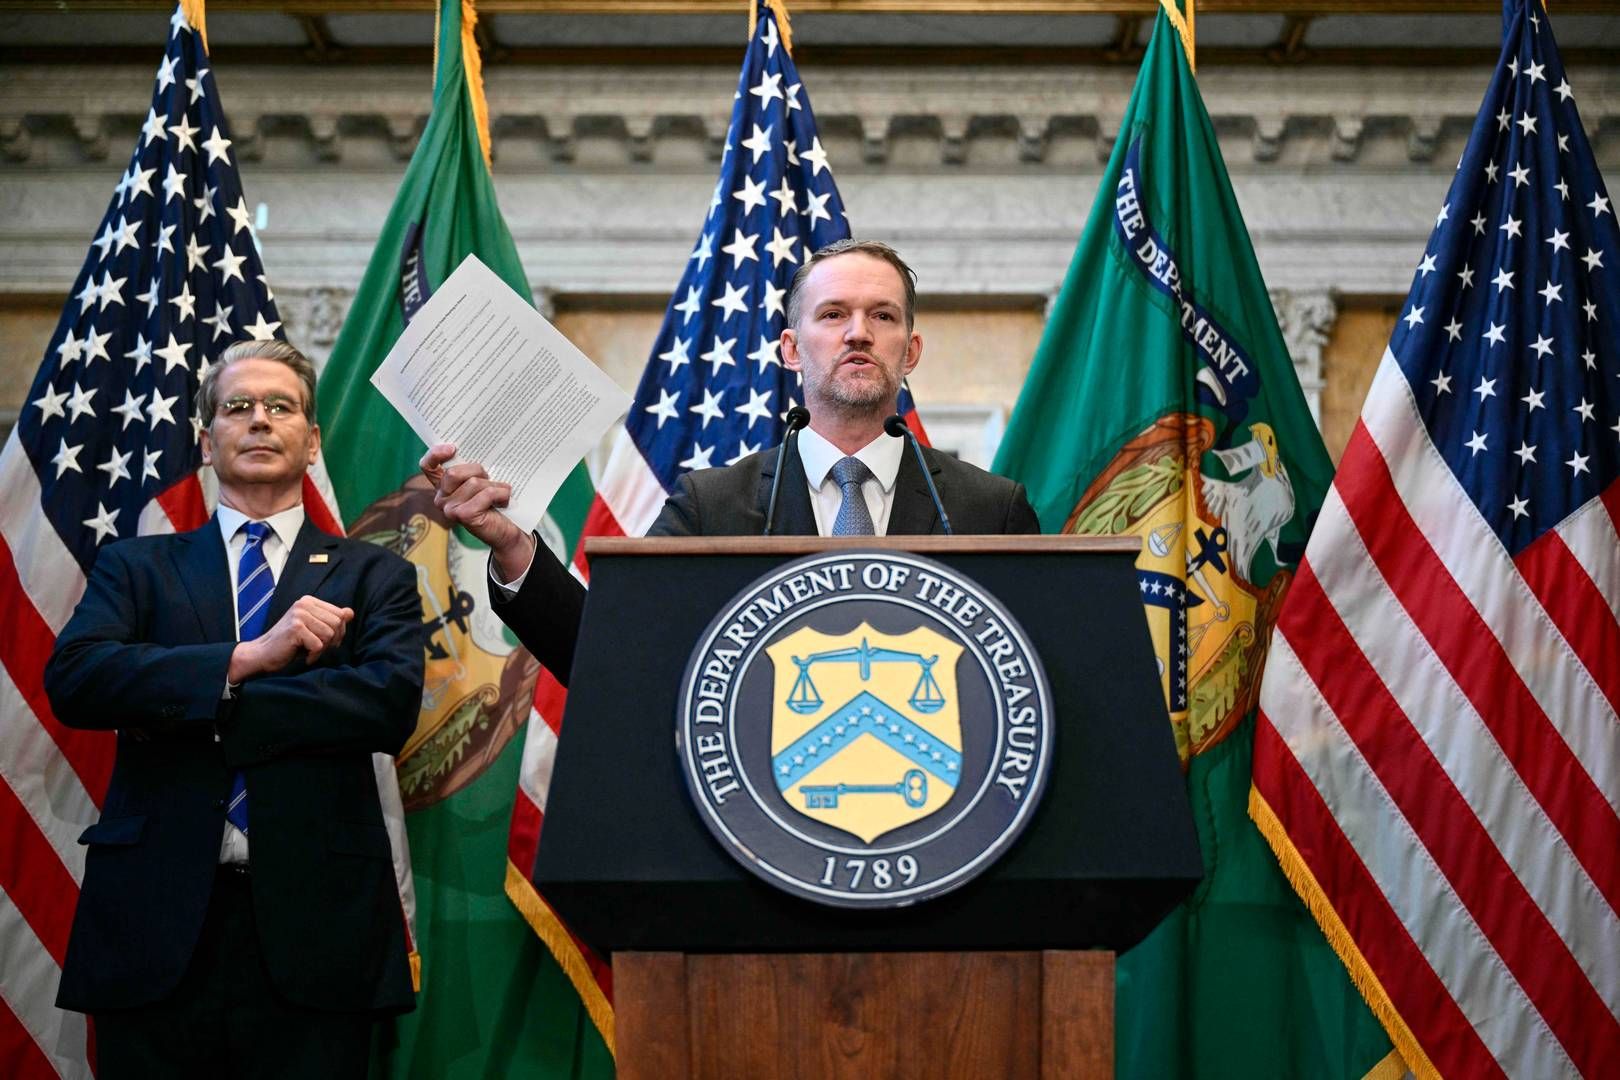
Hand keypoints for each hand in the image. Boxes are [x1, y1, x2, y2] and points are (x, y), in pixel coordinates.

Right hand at [228, 596, 354, 680]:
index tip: (325, 641)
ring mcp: (299, 615)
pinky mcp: (295, 628)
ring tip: (309, 651)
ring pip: (330, 634)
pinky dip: (314, 655)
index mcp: (309, 601)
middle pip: (337, 624)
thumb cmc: (289, 644)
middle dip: (332, 641)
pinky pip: (319, 645)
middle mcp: (304, 604)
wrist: (262, 653)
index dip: (339, 632)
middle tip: (317, 648)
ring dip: (322, 649)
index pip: (340, 614)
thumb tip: (350, 612)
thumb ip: (331, 619)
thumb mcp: (313, 629)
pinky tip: (303, 656)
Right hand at [419, 443, 534, 579]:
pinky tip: (504, 500)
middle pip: (454, 472)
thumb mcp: (482, 481)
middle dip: (478, 471)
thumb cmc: (495, 503)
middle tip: (491, 478)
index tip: (453, 447)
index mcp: (443, 486)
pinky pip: (485, 494)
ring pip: (473, 482)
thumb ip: (472, 468)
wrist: (506, 531)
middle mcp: (441, 498)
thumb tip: (479, 444)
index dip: (436, 454)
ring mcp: (449, 509)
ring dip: (494, 485)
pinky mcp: (463, 516)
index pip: (428, 466)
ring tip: (501, 492)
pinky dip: (500, 494)